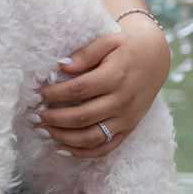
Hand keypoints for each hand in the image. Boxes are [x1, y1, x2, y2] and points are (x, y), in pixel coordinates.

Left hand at [36, 19, 169, 156]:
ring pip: (92, 137)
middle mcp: (122, 101)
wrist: (156, 60)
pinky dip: (83, 152)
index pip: (79, 90)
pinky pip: (106, 148)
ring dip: (65, 138)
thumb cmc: (127, 48)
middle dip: (55, 118)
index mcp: (116, 77)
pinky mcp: (129, 129)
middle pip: (82, 117)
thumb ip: (85, 53)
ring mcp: (126, 118)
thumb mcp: (108, 41)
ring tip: (45, 131)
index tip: (39, 94)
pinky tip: (63, 148)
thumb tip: (61, 66)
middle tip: (36, 115)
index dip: (55, 94)